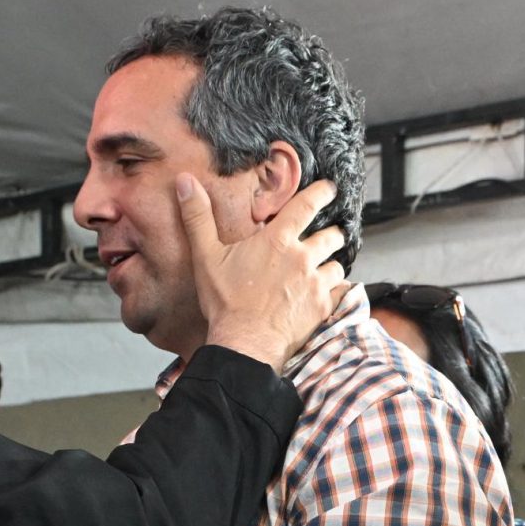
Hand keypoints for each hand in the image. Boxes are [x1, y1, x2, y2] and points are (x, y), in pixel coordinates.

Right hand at [191, 176, 349, 368]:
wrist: (245, 343)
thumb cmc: (226, 302)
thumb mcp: (206, 256)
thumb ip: (198, 217)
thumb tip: (184, 181)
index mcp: (277, 240)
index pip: (307, 205)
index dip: (322, 193)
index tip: (330, 189)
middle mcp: (302, 258)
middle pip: (330, 237)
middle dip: (332, 235)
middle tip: (330, 236)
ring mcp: (315, 283)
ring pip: (336, 266)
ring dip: (331, 265)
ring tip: (323, 269)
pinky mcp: (322, 308)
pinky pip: (340, 293)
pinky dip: (335, 291)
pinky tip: (327, 293)